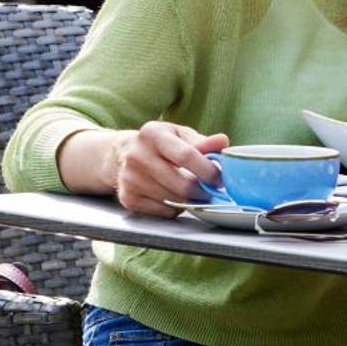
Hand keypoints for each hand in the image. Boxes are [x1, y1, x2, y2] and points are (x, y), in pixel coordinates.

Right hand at [109, 122, 228, 216]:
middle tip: (211, 191)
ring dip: (190, 200)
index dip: (208, 171)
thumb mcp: (180, 135)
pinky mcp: (128, 198)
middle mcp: (137, 156)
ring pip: (174, 200)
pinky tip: (173, 196)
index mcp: (153, 134)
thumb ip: (203, 141)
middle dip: (203, 191)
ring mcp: (130, 179)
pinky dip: (175, 208)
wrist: (123, 155)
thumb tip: (223, 142)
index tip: (220, 179)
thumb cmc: (161, 144)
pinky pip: (164, 211)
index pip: (186, 156)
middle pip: (182, 184)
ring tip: (191, 190)